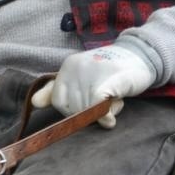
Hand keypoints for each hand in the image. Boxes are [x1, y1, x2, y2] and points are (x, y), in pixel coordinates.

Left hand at [30, 45, 155, 128]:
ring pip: (87, 112)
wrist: (140, 56)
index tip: (89, 103)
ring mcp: (90, 75)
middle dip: (89, 111)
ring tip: (114, 99)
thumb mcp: (80, 77)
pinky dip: (105, 116)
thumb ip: (56, 89)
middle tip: (106, 99)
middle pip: (72, 110)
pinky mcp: (107, 83)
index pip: (58, 101)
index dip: (73, 109)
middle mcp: (75, 69)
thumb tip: (33, 103)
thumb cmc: (110, 70)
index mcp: (67, 68)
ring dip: (103, 113)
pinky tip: (110, 117)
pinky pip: (97, 109)